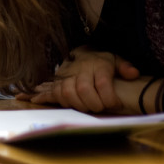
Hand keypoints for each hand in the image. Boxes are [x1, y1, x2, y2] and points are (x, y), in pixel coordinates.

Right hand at [19, 47, 138, 112]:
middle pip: (84, 89)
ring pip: (67, 92)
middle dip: (93, 103)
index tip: (116, 105)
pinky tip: (29, 99)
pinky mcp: (58, 84)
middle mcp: (80, 71)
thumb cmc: (101, 61)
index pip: (103, 83)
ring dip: (75, 104)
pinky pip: (49, 90)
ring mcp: (67, 77)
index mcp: (97, 66)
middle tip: (100, 109)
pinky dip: (40, 96)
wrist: (83, 54)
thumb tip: (134, 74)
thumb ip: (125, 67)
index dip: (109, 97)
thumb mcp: (116, 60)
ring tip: (83, 109)